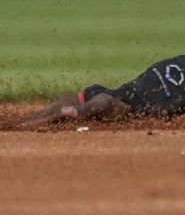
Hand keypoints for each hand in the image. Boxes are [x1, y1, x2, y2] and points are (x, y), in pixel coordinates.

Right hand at [15, 87, 130, 129]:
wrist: (126, 98)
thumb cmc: (113, 104)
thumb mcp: (100, 107)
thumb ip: (83, 110)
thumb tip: (62, 111)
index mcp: (70, 105)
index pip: (48, 115)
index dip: (36, 121)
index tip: (22, 126)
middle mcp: (69, 104)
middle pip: (47, 113)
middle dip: (34, 119)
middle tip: (18, 125)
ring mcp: (73, 105)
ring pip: (52, 113)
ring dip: (41, 118)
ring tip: (29, 123)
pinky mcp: (79, 109)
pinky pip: (60, 115)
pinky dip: (51, 118)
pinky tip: (49, 121)